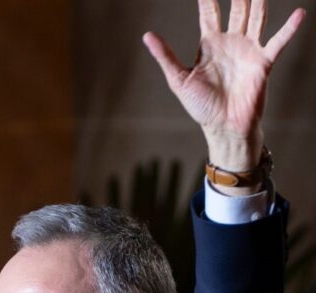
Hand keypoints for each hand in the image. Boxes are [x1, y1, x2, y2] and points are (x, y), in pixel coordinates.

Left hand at [143, 0, 304, 175]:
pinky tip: (299, 13)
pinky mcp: (263, 63)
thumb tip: (147, 35)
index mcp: (209, 44)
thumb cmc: (201, 106)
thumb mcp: (179, 79)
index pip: (209, 13)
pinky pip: (278, 42)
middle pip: (237, 10)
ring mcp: (248, 51)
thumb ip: (166, 56)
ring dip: (259, 2)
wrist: (223, 127)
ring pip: (256, 18)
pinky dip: (289, 29)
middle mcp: (231, 43)